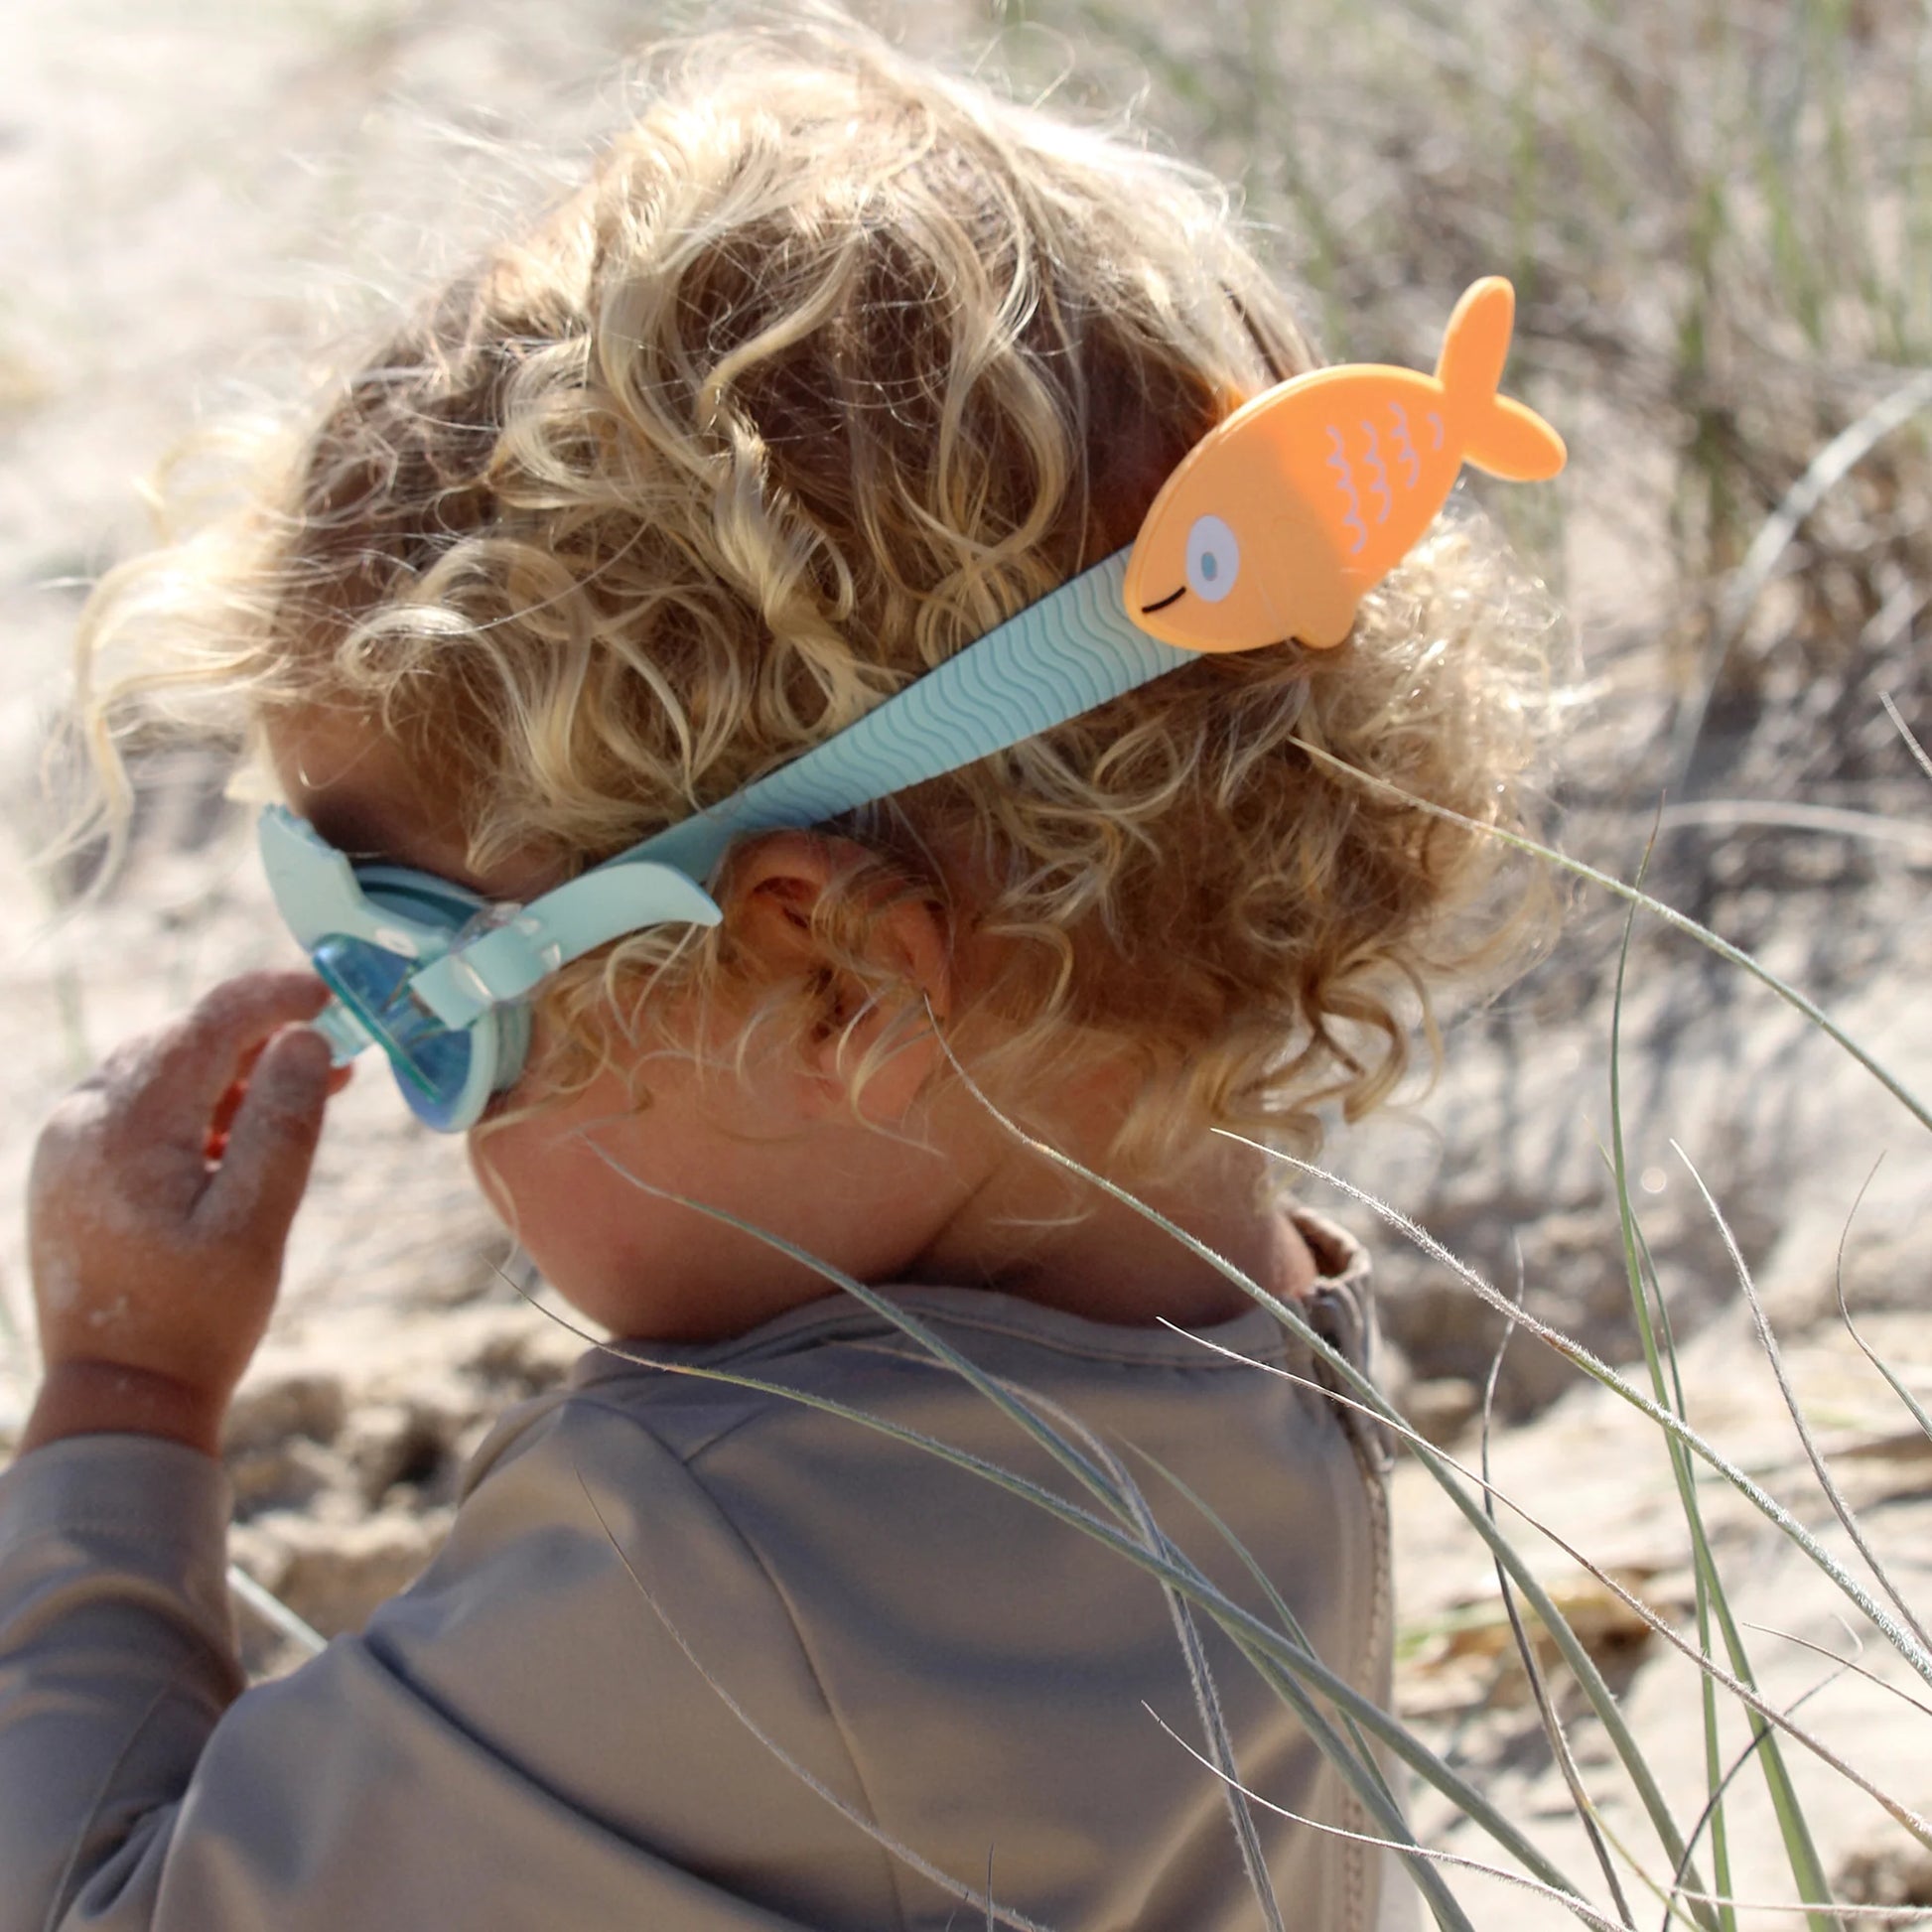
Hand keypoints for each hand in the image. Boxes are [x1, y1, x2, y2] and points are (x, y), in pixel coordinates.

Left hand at [22, 972, 350, 1454]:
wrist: (117, 1397)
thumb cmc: (196, 1318)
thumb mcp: (258, 1223)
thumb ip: (284, 1124)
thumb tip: (305, 1038)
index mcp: (127, 1126)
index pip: (207, 1024)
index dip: (273, 997)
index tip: (330, 994)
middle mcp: (83, 1120)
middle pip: (181, 1040)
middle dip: (260, 1034)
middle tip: (335, 1049)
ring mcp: (69, 1145)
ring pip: (162, 1070)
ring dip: (234, 1070)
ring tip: (306, 1087)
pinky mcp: (72, 1170)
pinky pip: (141, 1107)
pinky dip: (200, 1103)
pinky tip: (246, 1129)